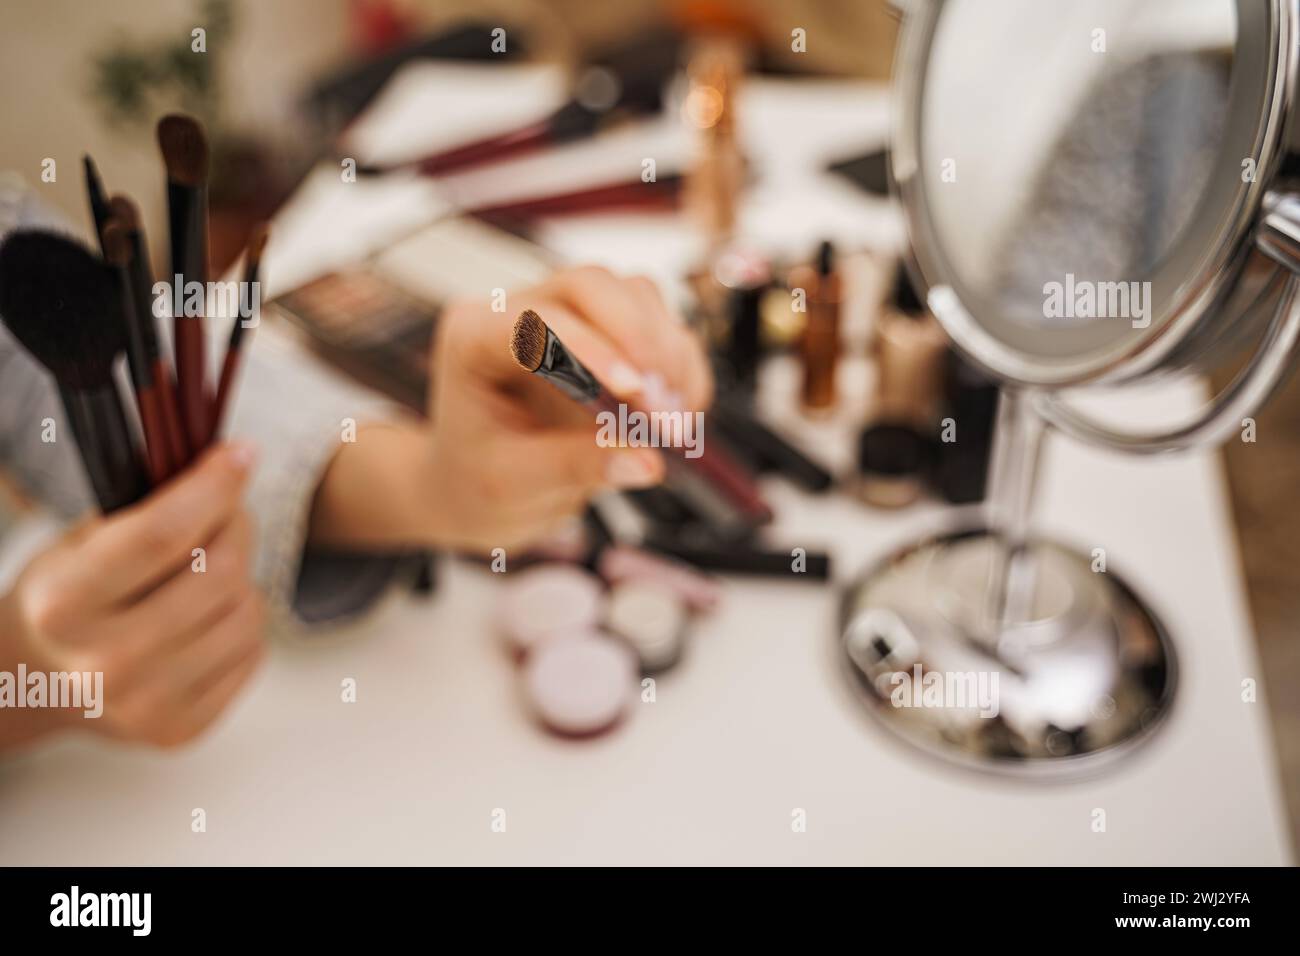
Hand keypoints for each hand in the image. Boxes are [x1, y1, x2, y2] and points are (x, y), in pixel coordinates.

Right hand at [0, 442, 265, 750]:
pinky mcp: (179, 731)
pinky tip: (203, 622)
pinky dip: (241, 626)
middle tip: (226, 512)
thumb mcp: (81, 544)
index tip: (242, 454)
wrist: (33, 684)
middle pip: (220, 573)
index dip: (214, 487)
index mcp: (65, 604)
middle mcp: (104, 663)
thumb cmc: (67, 596)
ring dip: (242, 580)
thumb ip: (150, 511)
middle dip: (235, 527)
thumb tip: (232, 466)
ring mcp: (145, 705)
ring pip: (248, 612)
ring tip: (204, 576)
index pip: (163, 535)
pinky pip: (253, 653)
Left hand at [424, 266, 712, 550]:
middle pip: (591, 285)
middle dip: (638, 337)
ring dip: (666, 352)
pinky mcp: (608, 336)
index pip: (536, 320)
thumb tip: (648, 462)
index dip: (591, 347)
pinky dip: (681, 366)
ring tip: (673, 420)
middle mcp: (520, 312)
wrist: (476, 487)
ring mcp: (568, 317)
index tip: (632, 391)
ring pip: (634, 295)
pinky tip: (681, 412)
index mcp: (474, 338)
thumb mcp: (513, 484)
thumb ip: (575, 467)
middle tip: (661, 406)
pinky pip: (659, 327)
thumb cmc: (477, 479)